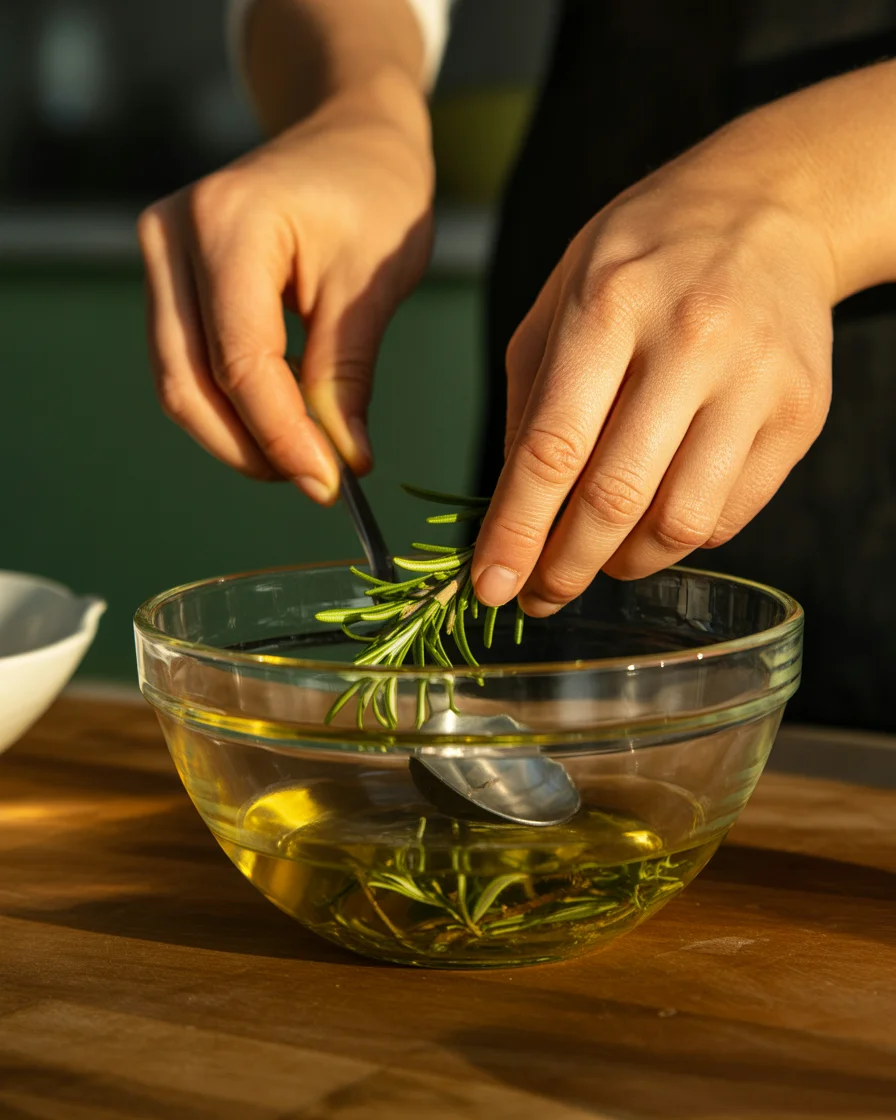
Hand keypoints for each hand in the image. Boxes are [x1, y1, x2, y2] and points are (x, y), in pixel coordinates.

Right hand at [138, 80, 432, 502]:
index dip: (281, 435)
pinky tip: (280, 426)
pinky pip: (186, 362)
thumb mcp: (374, 283)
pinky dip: (229, 406)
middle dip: (250, 447)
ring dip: (235, 436)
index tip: (330, 485)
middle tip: (316, 482)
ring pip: (177, 380)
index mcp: (228, 224)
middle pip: (186, 380)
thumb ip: (346, 374)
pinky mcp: (169, 277)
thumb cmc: (374, 195)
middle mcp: (173, 235)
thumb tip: (341, 463)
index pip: (240, 360)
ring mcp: (160, 254)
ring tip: (303, 460)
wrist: (350, 139)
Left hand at [472, 138, 837, 614]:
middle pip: (616, 497)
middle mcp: (689, 340)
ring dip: (626, 564)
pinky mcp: (801, 412)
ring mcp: (755, 379)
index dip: (517, 531)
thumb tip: (513, 509)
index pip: (553, 447)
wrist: (768, 209)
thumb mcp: (561, 300)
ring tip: (600, 559)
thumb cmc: (642, 259)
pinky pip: (731, 514)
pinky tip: (656, 520)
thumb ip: (531, 402)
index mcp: (608, 305)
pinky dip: (681, 540)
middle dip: (566, 567)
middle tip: (540, 595)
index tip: (490, 585)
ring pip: (681, 522)